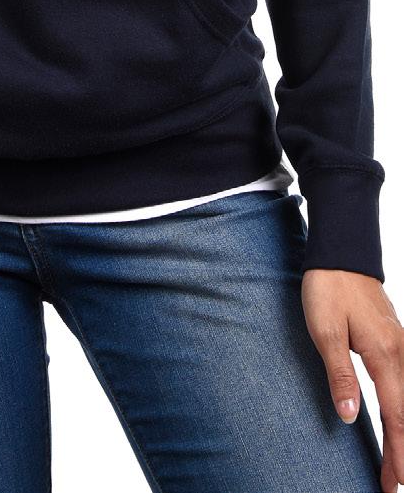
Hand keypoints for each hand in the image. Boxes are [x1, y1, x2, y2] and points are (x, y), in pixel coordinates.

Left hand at [302, 269, 403, 491]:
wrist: (341, 251)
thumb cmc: (329, 289)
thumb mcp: (325, 332)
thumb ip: (340, 375)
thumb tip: (349, 417)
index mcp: (384, 356)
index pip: (396, 417)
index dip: (398, 453)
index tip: (396, 482)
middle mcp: (400, 354)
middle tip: (395, 484)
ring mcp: (400, 346)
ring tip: (398, 463)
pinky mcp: (394, 340)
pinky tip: (399, 421)